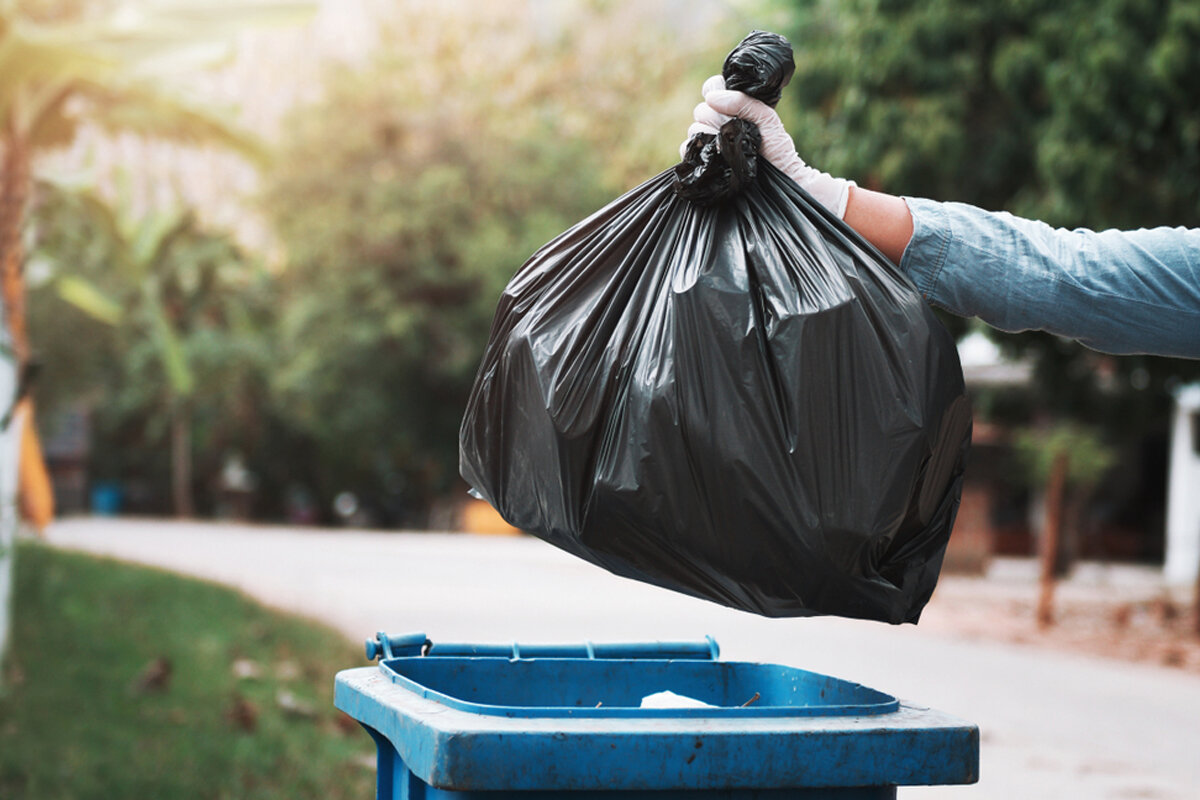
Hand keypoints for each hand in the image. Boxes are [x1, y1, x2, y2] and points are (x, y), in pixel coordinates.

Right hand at [680, 76, 854, 217]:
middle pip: (701, 109)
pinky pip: (686, 150)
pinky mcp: (703, 162)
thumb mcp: (767, 119)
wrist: (780, 181)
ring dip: (709, 134)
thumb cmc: (778, 150)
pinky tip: (714, 156)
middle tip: (734, 130)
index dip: (714, 90)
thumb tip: (712, 98)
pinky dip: (696, 150)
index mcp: (733, 108)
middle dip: (716, 117)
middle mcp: (718, 123)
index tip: (723, 101)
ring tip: (729, 146)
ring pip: (694, 128)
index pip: (712, 88)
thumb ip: (744, 102)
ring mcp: (708, 143)